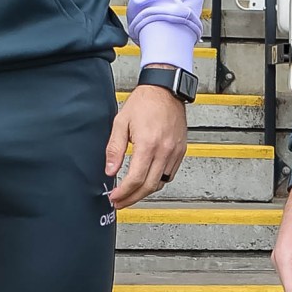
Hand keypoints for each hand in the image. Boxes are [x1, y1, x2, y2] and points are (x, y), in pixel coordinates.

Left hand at [105, 75, 188, 207]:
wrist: (165, 90)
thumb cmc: (144, 102)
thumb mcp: (121, 122)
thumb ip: (114, 149)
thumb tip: (110, 170)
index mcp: (148, 144)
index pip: (135, 179)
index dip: (124, 193)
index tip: (114, 197)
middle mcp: (164, 150)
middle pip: (149, 186)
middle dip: (133, 198)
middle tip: (120, 202)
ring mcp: (175, 152)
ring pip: (160, 182)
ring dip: (145, 192)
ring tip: (131, 194)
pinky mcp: (181, 151)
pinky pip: (170, 174)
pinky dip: (158, 181)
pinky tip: (147, 180)